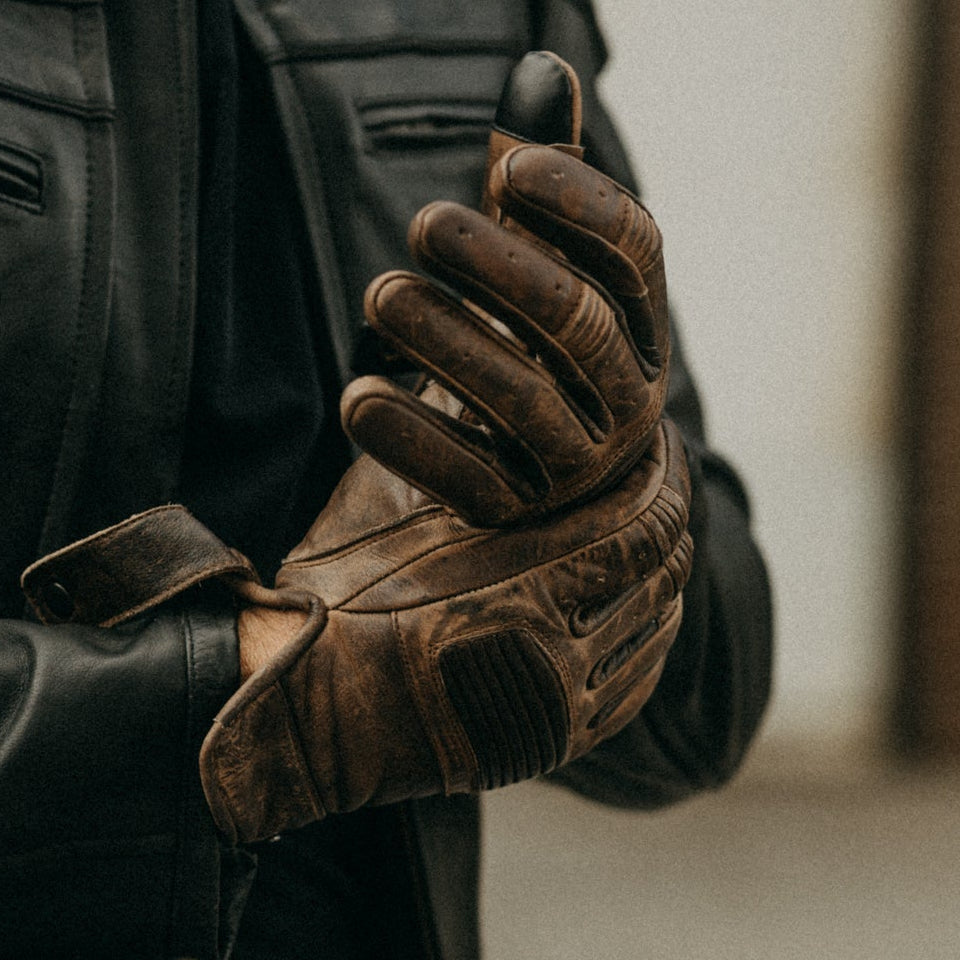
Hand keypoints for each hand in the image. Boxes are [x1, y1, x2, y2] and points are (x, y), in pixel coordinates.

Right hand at [201, 418, 691, 842]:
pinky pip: (637, 682)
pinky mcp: (557, 741)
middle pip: (665, 568)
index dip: (661, 471)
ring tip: (645, 536)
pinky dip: (647, 634)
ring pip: (659, 623)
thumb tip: (474, 363)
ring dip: (661, 573)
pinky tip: (633, 607)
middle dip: (667, 514)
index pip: (643, 517)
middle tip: (654, 480)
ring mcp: (559, 704)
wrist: (304, 707)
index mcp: (512, 583)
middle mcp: (550, 650)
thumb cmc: (336, 592)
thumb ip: (446, 438)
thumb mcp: (385, 499)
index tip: (655, 439)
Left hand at [341, 54, 669, 527]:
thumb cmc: (542, 339)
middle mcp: (623, 393)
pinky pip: (471, 481)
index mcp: (640, 320)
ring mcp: (573, 460)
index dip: (580, 206)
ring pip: (523, 401)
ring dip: (448, 342)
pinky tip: (358, 400)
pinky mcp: (516, 508)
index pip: (635, 254)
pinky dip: (414, 440)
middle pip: (576, 324)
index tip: (508, 171)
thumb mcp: (550, 262)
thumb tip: (539, 67)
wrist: (559, 469)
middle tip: (426, 224)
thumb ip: (544, 178)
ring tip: (382, 293)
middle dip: (501, 268)